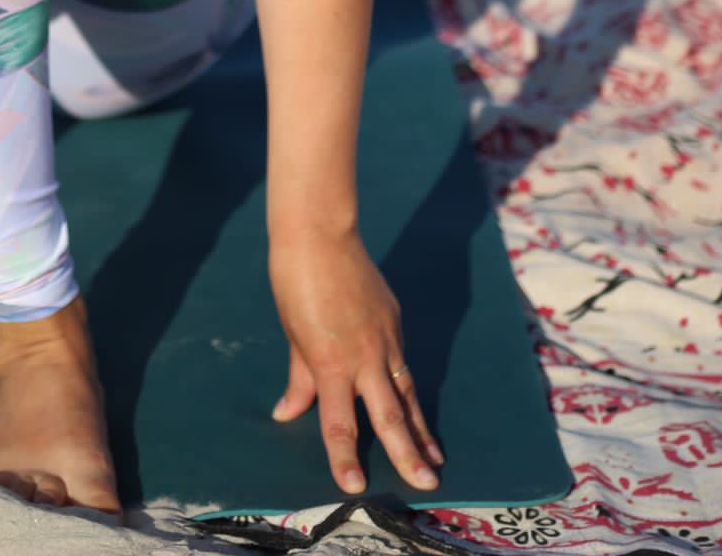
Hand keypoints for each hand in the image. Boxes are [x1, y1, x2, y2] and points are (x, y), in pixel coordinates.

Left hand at [268, 230, 443, 497]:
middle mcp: (364, 356)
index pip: (338, 422)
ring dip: (421, 428)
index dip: (344, 457)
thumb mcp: (294, 335)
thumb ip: (299, 379)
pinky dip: (409, 387)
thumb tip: (286, 413)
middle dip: (408, 453)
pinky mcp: (395, 321)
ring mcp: (385, 338)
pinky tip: (414, 404)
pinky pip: (403, 362)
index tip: (353, 486)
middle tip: (427, 484)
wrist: (320, 234)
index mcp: (331, 363)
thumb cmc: (295, 284)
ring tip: (435, 458)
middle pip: (389, 415)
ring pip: (407, 392)